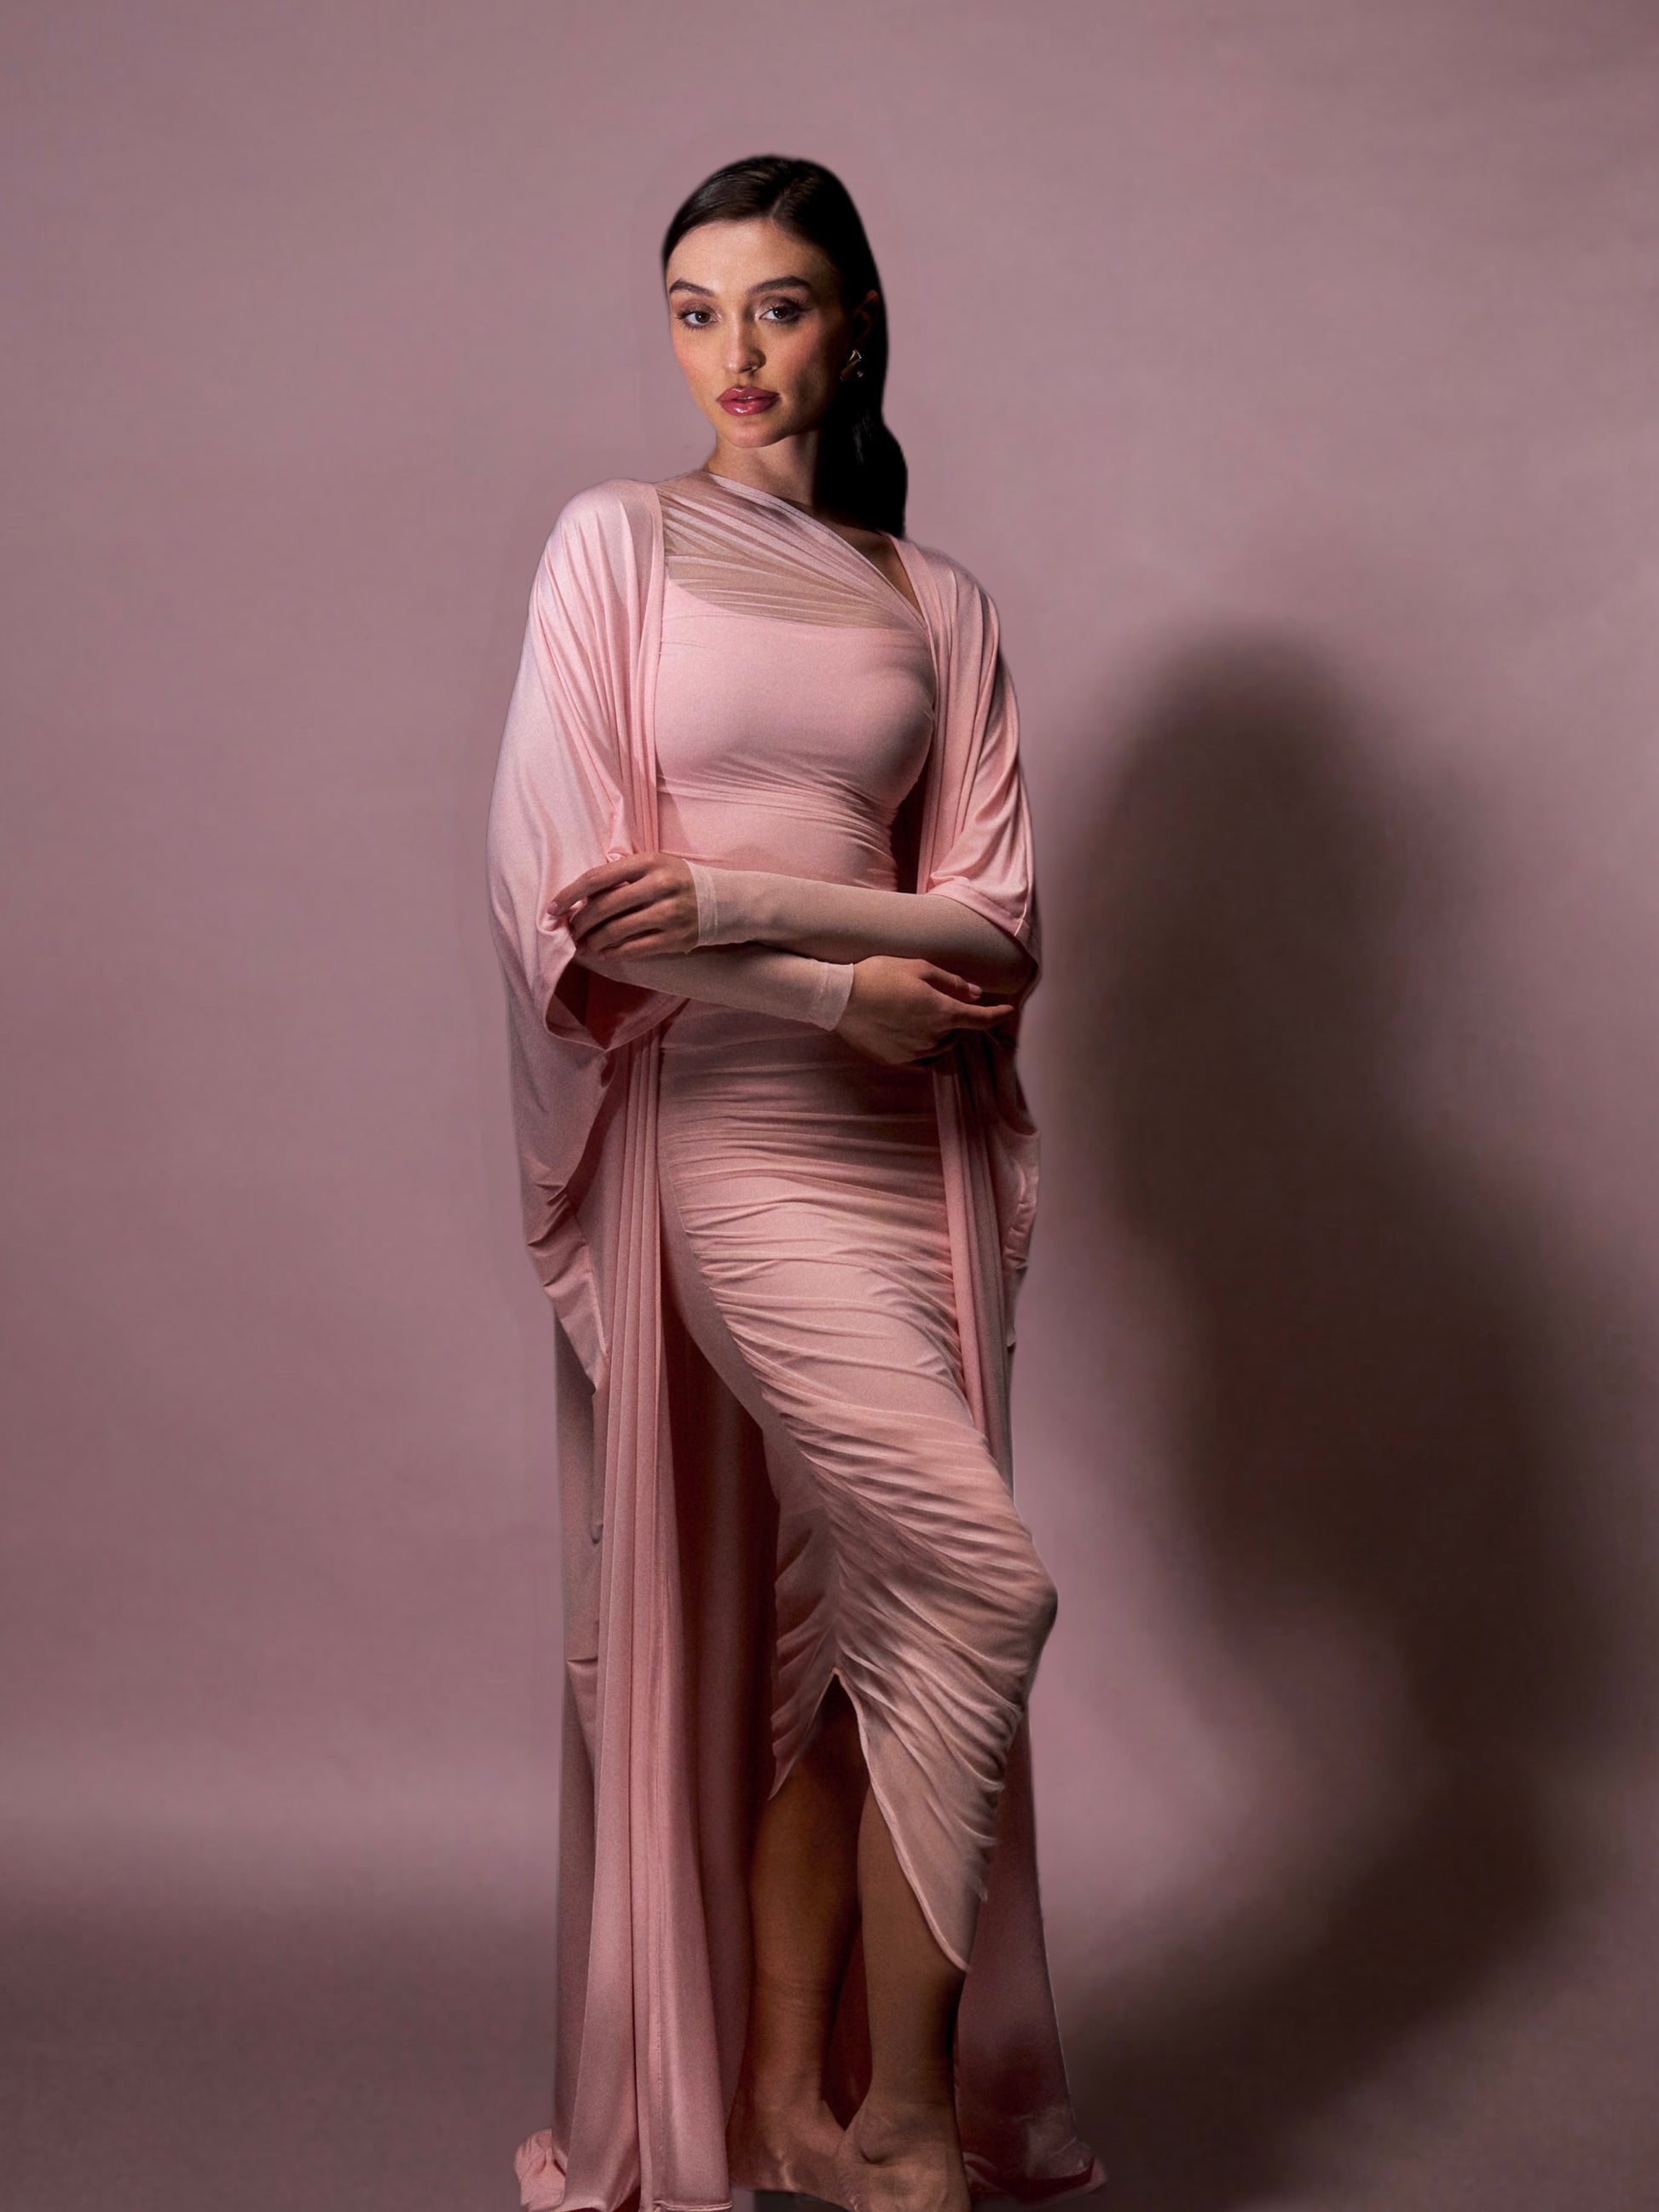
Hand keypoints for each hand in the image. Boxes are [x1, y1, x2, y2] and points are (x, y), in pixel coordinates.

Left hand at [550, 853, 699, 957]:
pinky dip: (613, 953)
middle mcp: (659, 886)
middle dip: (580, 922)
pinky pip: (634, 949)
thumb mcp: (654, 864)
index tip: (553, 908)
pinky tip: (603, 954)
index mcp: (649, 862)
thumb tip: (581, 895)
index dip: (570, 894)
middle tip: (571, 930)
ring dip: (593, 941)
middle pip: (604, 907)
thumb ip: (621, 873)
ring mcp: (669, 914)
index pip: (598, 878)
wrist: (723, 901)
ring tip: (585, 944)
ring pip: (616, 931)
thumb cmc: (678, 880)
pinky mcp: (676, 938)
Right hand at [834, 956, 1013, 1065]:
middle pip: (959, 1034)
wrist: (841, 998)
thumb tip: (976, 993)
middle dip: (960, 1021)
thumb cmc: (880, 975)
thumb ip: (952, 983)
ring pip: (940, 1047)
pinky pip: (921, 1059)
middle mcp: (933, 1037)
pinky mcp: (896, 1060)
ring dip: (942, 1035)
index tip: (1008, 1011)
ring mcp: (914, 1052)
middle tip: (945, 1004)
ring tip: (924, 1018)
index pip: (981, 1019)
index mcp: (943, 1012)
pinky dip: (925, 1049)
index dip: (997, 1015)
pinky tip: (913, 1036)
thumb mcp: (919, 968)